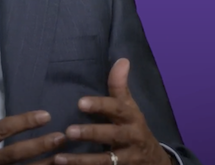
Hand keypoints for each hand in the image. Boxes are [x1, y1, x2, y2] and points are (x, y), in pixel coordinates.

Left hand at [53, 59, 171, 164]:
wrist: (155, 161)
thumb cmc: (134, 128)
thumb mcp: (129, 107)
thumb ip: (120, 86)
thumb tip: (122, 60)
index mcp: (132, 117)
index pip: (117, 108)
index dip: (100, 105)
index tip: (80, 103)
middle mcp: (132, 137)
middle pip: (112, 135)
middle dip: (91, 133)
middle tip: (69, 131)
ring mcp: (128, 158)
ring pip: (105, 160)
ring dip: (81, 160)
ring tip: (59, 158)